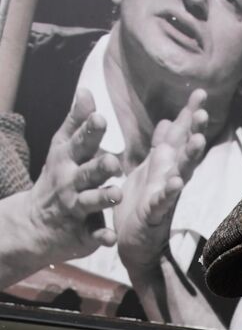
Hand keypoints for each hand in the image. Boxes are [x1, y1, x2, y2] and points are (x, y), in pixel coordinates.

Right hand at [23, 88, 121, 261]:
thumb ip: (77, 123)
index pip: (80, 143)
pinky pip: (93, 236)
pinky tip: (112, 239)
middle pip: (87, 173)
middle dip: (99, 166)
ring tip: (118, 194)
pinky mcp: (82, 233)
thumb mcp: (62, 149)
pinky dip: (101, 237)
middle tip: (114, 161)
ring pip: (90, 202)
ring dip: (103, 198)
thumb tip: (87, 90)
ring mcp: (75, 208)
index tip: (100, 118)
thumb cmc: (57, 178)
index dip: (89, 131)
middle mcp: (70, 183)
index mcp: (68, 160)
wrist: (35, 223)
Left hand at [114, 89, 207, 274]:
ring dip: (190, 158)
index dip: (189, 116)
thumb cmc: (140, 208)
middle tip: (204, 111)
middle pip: (186, 151)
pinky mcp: (154, 215)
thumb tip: (170, 122)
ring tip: (197, 141)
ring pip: (180, 174)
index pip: (180, 136)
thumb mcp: (147, 171)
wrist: (134, 245)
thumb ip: (160, 148)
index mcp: (165, 166)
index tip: (200, 93)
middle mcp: (169, 178)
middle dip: (195, 131)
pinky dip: (168, 192)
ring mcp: (164, 197)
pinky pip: (162, 202)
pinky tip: (175, 182)